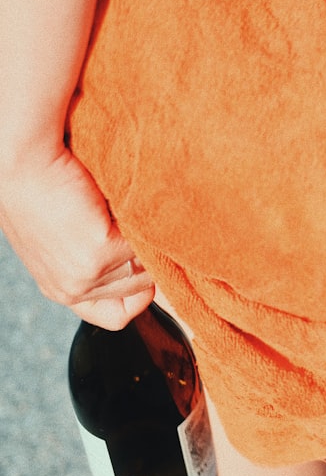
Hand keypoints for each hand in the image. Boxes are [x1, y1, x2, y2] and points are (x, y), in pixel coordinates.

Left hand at [0, 147, 153, 329]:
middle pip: (141, 290)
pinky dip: (141, 222)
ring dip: (143, 239)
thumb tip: (154, 267)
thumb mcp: (67, 238)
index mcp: (61, 288)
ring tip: (120, 211)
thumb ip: (101, 260)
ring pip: (148, 267)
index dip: (137, 294)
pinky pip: (147, 245)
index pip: (116, 315)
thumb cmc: (41, 188)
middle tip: (126, 223)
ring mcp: (85, 275)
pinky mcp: (99, 252)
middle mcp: (70, 290)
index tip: (141, 266)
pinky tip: (119, 202)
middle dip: (144, 258)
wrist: (21, 160)